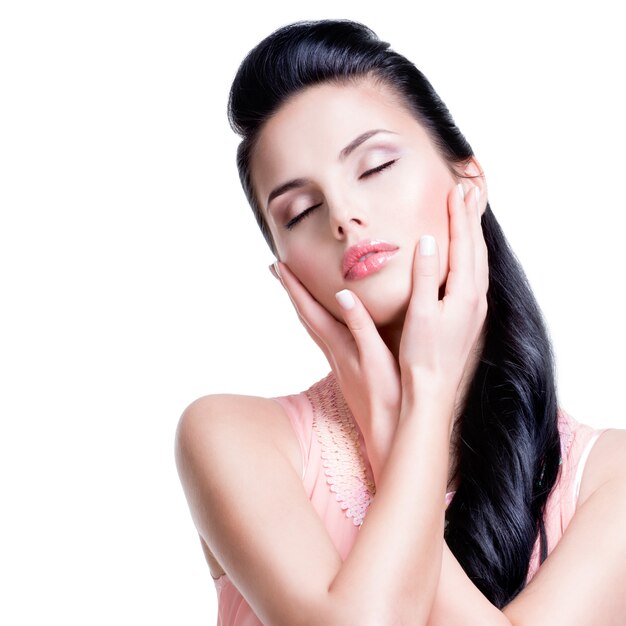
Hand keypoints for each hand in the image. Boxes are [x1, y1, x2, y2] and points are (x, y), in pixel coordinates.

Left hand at [269, 259, 400, 481]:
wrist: (387, 433)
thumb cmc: (388, 397)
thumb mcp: (377, 357)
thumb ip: (360, 326)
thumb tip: (342, 295)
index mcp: (339, 345)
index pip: (310, 310)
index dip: (294, 287)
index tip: (279, 264)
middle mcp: (333, 353)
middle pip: (305, 317)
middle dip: (291, 292)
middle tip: (277, 270)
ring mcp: (338, 363)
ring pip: (312, 328)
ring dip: (302, 306)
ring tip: (295, 291)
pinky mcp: (346, 371)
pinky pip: (324, 338)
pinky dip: (317, 322)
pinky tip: (325, 325)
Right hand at [399, 182, 488, 404]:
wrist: (433, 393)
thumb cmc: (423, 357)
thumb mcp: (420, 313)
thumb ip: (425, 275)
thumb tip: (427, 241)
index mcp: (464, 294)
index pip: (464, 245)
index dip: (459, 217)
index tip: (455, 191)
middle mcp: (476, 299)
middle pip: (477, 249)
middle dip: (472, 219)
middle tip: (470, 191)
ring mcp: (475, 309)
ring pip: (479, 262)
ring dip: (475, 235)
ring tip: (471, 214)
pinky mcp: (469, 318)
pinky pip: (476, 275)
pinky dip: (473, 255)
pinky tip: (467, 256)